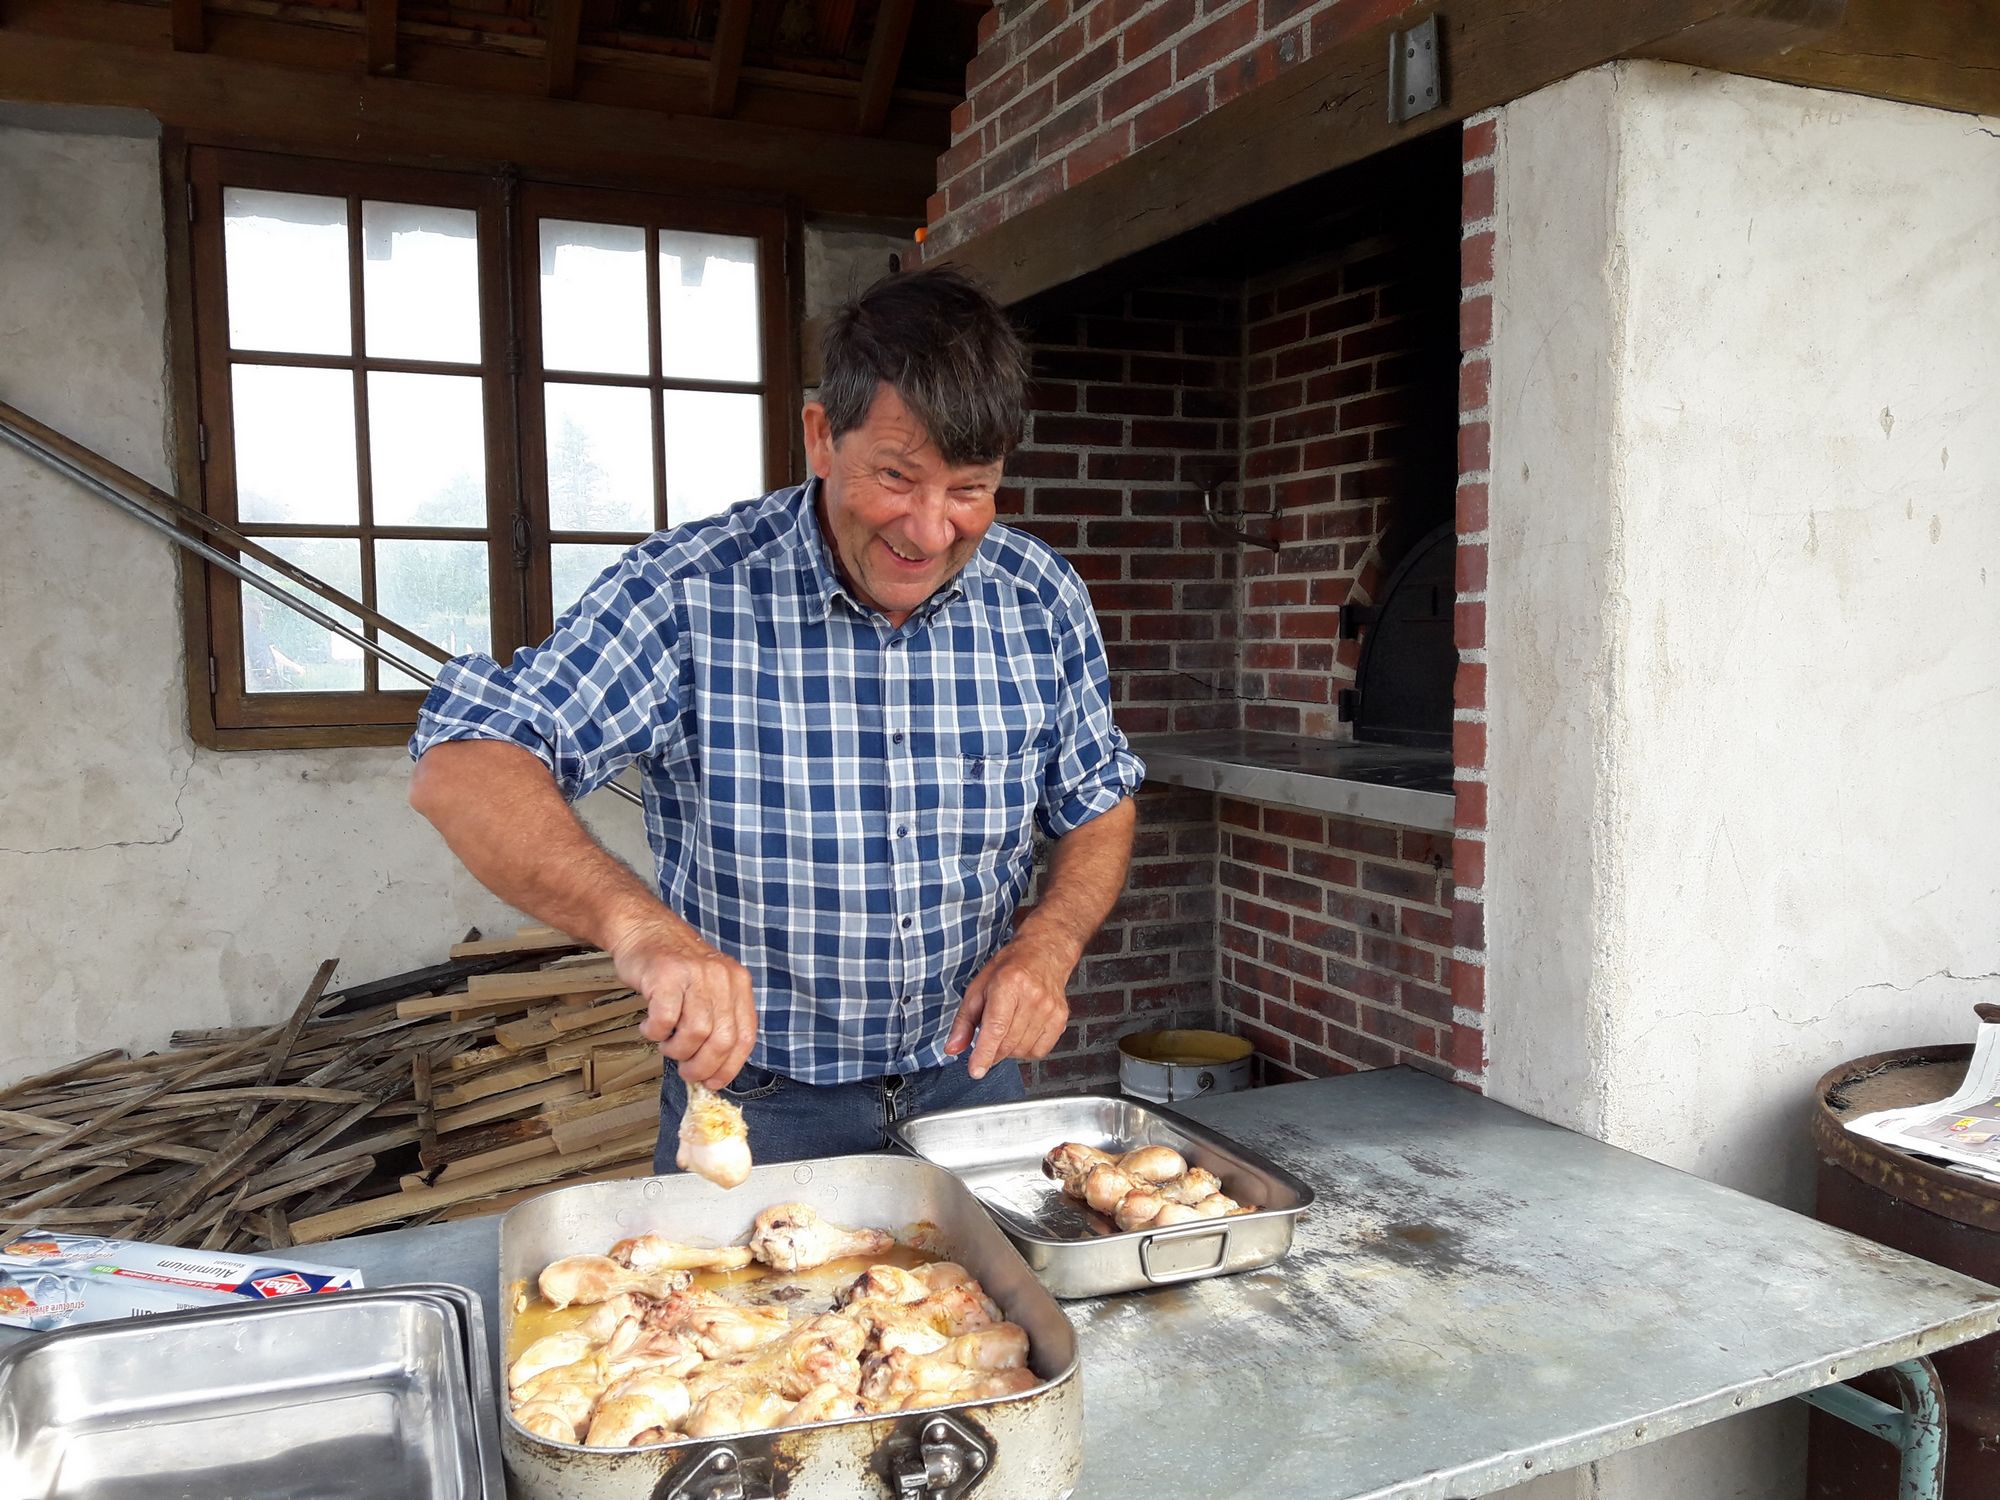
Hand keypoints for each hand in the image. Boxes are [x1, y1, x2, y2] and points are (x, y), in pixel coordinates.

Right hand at [611, 923, 755, 1090]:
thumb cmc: (675, 967)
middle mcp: (722, 977)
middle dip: (703, 1066)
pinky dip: (656, 1034)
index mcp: (738, 983)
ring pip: (696, 1033)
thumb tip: (713, 1070)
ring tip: (667, 1044)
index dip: (730, 1066)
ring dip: (677, 1050)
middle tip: (687, 1072)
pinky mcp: (666, 975)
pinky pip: (665, 1020)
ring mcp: (695, 974)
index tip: (714, 1082)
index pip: (745, 1036)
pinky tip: (650, 1028)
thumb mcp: (709, 987)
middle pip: (722, 1039)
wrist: (644, 930)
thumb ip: (716, 1021)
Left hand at [945, 933, 1074, 1079]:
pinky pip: (1040, 1051)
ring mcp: (1049, 1008)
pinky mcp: (1061, 1018)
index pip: (996, 1028)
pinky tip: (1021, 1033)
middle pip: (1008, 1043)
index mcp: (1008, 984)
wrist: (1044, 953)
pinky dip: (1026, 1050)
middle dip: (992, 1050)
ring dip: (1009, 1050)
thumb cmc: (1010, 968)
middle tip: (988, 1038)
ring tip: (1007, 1028)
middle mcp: (1032, 996)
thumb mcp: (978, 988)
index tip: (976, 1070)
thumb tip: (953, 1048)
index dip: (984, 1053)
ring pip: (1022, 1050)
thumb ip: (964, 1021)